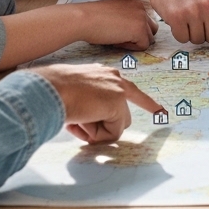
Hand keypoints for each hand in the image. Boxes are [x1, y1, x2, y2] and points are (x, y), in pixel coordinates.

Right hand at [35, 63, 162, 142]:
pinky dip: (97, 135)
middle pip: (122, 116)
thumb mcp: (73, 94)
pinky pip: (113, 134)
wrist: (48, 88)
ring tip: (77, 119)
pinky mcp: (117, 103)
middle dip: (102, 127)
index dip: (146, 103)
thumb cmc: (52, 91)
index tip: (161, 111)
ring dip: (97, 131)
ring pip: (116, 126)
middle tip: (80, 124)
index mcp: (103, 74)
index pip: (129, 90)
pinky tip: (82, 121)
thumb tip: (86, 123)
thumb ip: (88, 105)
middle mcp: (114, 78)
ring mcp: (118, 90)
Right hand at [73, 0, 158, 49]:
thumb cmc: (91, 17)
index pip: (144, 19)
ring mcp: (142, 17)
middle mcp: (141, 6)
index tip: (118, 30)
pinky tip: (117, 42)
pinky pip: (144, 45)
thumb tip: (134, 33)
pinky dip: (131, 48)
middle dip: (139, 36)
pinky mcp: (140, 30)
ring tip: (117, 39)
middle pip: (151, 28)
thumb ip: (127, 17)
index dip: (132, 29)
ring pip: (149, 38)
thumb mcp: (114, 12)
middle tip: (120, 37)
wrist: (83, 19)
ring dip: (135, 42)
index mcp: (134, 1)